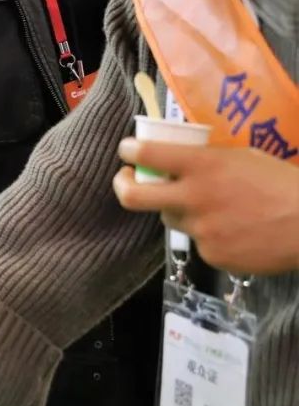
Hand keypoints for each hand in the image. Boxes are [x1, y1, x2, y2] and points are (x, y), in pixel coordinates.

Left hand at [115, 139, 298, 273]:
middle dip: (122, 187)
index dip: (129, 150)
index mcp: (203, 165)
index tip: (127, 150)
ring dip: (179, 211)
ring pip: (171, 218)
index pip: (148, 153)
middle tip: (126, 181)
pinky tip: (235, 229)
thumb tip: (179, 159)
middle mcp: (195, 197)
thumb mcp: (243, 156)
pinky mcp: (212, 255)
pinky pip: (198, 242)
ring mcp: (201, 229)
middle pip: (134, 197)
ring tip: (211, 207)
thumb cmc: (282, 183)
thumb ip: (208, 159)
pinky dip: (209, 235)